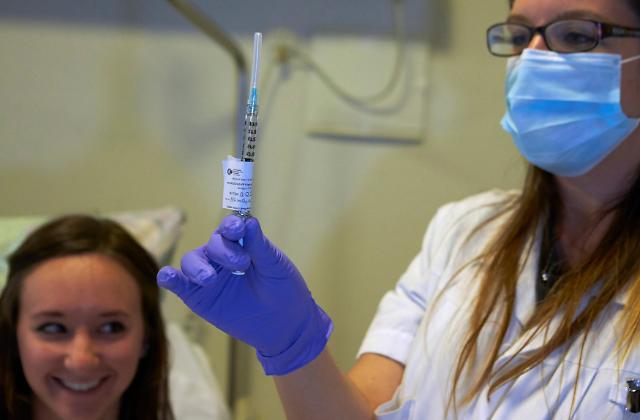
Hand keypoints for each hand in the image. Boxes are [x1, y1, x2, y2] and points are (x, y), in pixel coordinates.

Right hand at [157, 215, 332, 374]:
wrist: (284, 325)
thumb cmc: (283, 290)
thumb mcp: (275, 267)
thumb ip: (259, 246)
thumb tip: (249, 221)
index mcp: (242, 244)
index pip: (230, 228)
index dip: (231, 226)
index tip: (237, 228)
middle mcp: (222, 257)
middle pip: (211, 244)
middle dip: (223, 251)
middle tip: (241, 264)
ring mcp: (209, 277)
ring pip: (191, 261)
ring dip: (198, 267)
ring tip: (210, 279)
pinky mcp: (199, 297)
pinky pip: (180, 284)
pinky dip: (170, 278)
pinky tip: (167, 277)